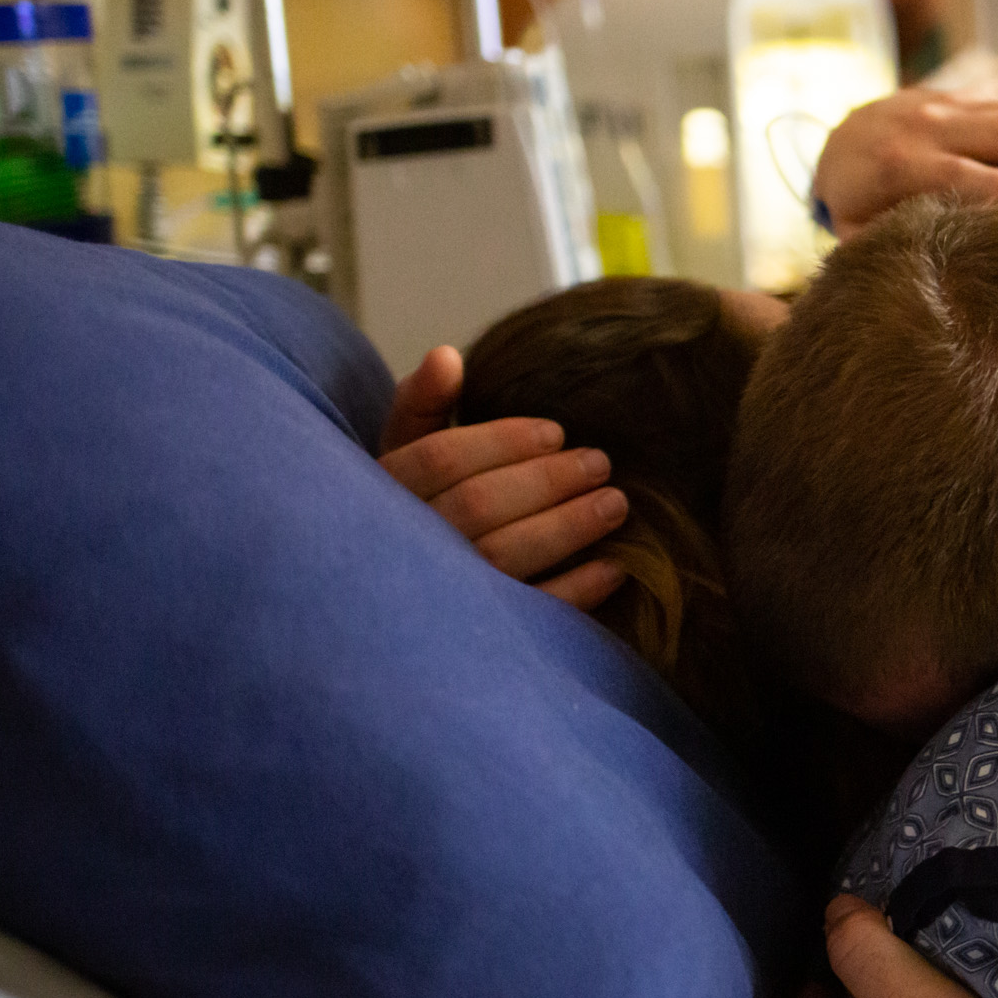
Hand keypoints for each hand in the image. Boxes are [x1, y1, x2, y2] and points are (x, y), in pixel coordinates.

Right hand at [378, 346, 630, 609]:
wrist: (389, 598)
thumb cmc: (412, 504)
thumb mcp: (403, 449)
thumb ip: (424, 402)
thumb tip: (448, 356)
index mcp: (381, 492)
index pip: (441, 458)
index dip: (504, 441)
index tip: (557, 432)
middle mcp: (400, 547)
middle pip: (477, 506)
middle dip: (547, 481)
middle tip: (600, 464)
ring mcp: (434, 597)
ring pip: (500, 557)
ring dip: (568, 528)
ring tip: (617, 505)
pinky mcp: (471, 641)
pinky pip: (525, 614)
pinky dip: (575, 591)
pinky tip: (614, 568)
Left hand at [813, 90, 997, 235]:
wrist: (840, 141)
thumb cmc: (855, 204)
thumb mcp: (857, 229)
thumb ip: (885, 244)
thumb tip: (913, 276)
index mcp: (895, 162)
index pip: (952, 171)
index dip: (994, 185)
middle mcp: (925, 125)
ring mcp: (948, 105)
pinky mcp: (966, 98)